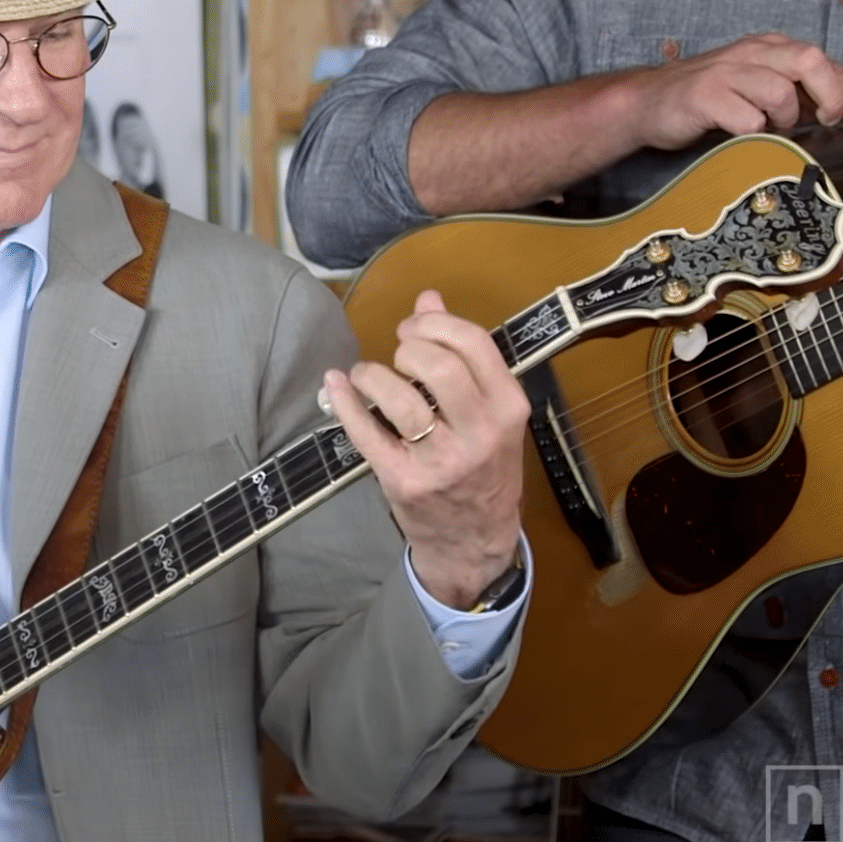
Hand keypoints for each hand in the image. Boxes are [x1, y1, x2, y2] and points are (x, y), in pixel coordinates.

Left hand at [323, 290, 529, 608]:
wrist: (475, 544)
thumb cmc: (484, 470)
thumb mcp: (490, 413)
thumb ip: (464, 355)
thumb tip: (428, 297)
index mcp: (508, 408)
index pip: (473, 344)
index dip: (435, 324)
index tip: (415, 328)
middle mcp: (480, 433)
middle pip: (438, 366)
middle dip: (409, 348)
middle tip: (397, 354)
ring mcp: (441, 460)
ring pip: (400, 398)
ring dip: (373, 375)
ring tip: (366, 376)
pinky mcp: (404, 481)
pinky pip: (367, 433)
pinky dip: (344, 403)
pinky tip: (335, 385)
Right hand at [621, 33, 842, 150]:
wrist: (645, 104)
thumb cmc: (706, 101)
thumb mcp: (754, 89)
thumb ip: (793, 95)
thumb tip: (841, 117)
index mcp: (769, 49)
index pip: (827, 65)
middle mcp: (751, 53)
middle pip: (809, 61)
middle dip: (832, 96)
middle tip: (830, 122)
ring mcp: (726, 72)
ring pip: (779, 89)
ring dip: (785, 118)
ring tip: (771, 129)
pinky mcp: (702, 95)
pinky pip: (744, 116)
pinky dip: (752, 132)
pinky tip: (741, 136)